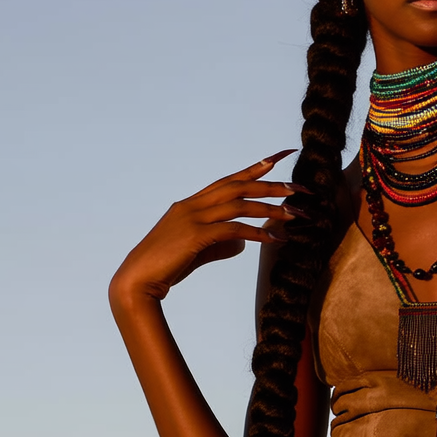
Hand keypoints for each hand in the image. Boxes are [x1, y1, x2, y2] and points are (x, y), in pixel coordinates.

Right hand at [109, 153, 295, 307]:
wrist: (138, 280)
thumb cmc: (166, 267)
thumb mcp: (197, 250)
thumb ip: (220, 242)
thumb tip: (243, 241)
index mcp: (191, 204)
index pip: (229, 179)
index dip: (255, 167)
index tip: (279, 156)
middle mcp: (192, 205)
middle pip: (239, 186)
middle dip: (271, 184)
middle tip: (299, 187)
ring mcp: (192, 218)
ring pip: (239, 205)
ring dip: (270, 209)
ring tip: (295, 214)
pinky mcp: (195, 236)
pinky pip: (233, 230)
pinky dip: (257, 233)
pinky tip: (275, 240)